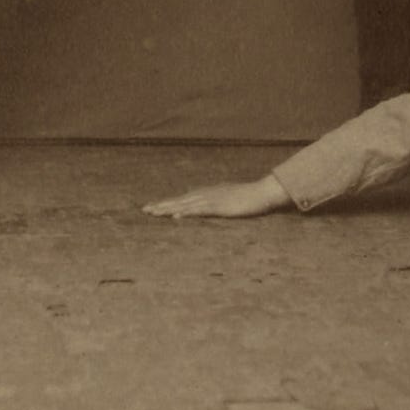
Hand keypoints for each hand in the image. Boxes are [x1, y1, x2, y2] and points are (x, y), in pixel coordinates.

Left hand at [142, 174, 290, 219]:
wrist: (264, 192)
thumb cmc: (250, 198)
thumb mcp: (231, 200)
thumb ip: (220, 203)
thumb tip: (211, 208)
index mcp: (208, 193)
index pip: (184, 198)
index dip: (168, 202)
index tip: (154, 207)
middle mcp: (207, 194)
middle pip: (180, 200)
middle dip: (162, 205)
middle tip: (145, 210)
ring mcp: (212, 199)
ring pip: (185, 204)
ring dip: (169, 208)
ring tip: (153, 213)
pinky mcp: (219, 207)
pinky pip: (199, 211)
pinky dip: (186, 213)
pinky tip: (175, 217)